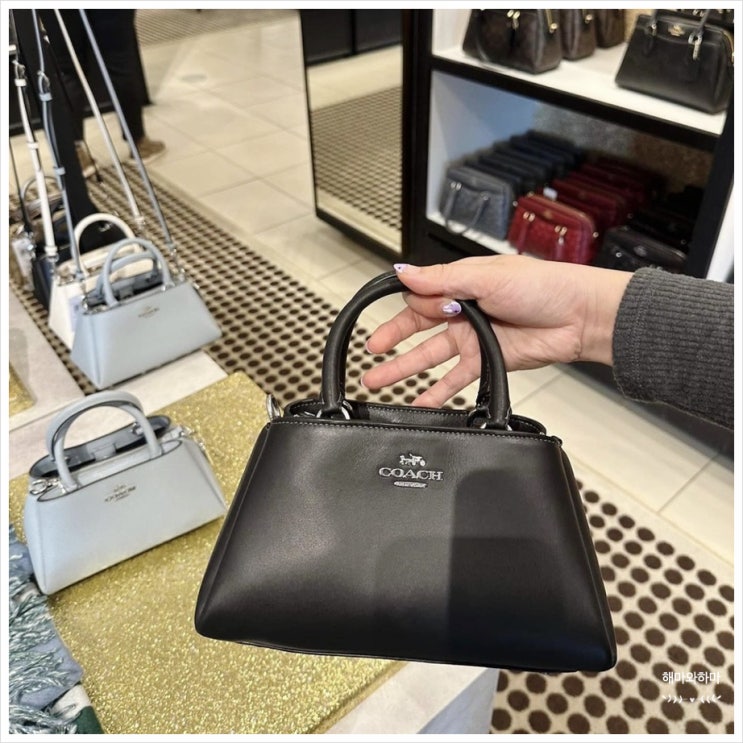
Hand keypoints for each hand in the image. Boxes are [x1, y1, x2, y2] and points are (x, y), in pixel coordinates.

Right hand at [362, 255, 631, 407]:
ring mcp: (472, 338)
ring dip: (402, 369)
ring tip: (376, 380)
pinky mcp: (485, 361)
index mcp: (461, 284)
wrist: (578, 316)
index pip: (422, 295)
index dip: (416, 302)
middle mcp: (463, 311)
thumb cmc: (542, 286)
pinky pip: (453, 380)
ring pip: (428, 356)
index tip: (413, 306)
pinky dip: (435, 393)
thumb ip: (442, 279)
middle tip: (371, 349)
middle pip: (417, 327)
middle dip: (392, 337)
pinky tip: (417, 402)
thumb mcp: (486, 276)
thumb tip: (405, 272)